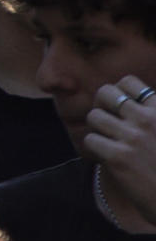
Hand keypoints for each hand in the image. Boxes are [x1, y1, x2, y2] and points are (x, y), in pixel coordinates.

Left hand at [81, 75, 155, 224]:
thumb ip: (152, 115)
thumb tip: (134, 104)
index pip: (128, 82)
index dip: (118, 92)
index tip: (120, 108)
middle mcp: (148, 120)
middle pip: (105, 93)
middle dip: (102, 105)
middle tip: (107, 121)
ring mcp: (133, 138)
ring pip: (94, 116)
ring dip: (97, 128)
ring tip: (108, 140)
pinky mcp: (119, 158)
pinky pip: (90, 140)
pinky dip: (94, 148)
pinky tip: (106, 156)